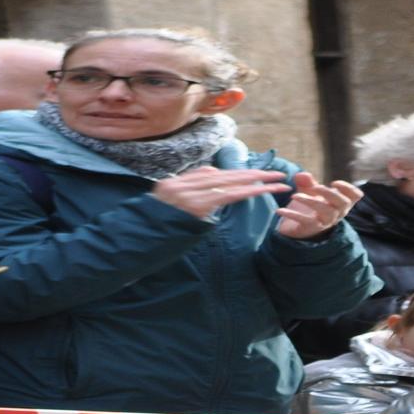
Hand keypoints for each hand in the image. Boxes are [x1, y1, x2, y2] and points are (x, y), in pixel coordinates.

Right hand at [151, 167, 290, 219]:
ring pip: (229, 184)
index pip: (214, 176)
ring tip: (278, 183)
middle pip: (225, 176)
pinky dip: (245, 192)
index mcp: (176, 183)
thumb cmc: (153, 230)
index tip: (259, 174)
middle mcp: (181, 184)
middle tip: (278, 174)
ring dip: (256, 183)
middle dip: (254, 175)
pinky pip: (225, 196)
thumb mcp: (169, 206)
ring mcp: (187, 194)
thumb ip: (190, 189)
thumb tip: (214, 174)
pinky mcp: (194, 206)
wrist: (134, 239)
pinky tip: (261, 191)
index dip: (239, 174)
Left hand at [275, 171, 361, 238]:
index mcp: (339, 203)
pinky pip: (305, 221)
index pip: (354, 196)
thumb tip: (301, 174)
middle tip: (316, 187)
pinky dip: (292, 214)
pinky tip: (280, 210)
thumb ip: (307, 182)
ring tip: (295, 196)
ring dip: (311, 201)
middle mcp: (336, 213)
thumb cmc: (309, 207)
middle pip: (343, 203)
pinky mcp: (311, 228)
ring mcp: (324, 222)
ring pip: (326, 211)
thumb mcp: (309, 191)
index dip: (348, 189)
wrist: (298, 228)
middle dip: (330, 193)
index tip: (334, 182)